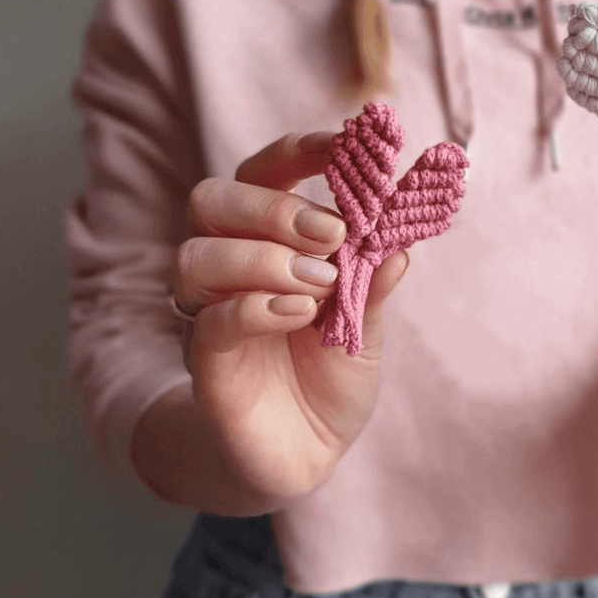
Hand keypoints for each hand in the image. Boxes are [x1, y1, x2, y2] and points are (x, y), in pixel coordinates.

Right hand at [171, 131, 408, 494]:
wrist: (305, 452)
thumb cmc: (330, 376)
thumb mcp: (364, 325)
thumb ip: (372, 281)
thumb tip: (401, 240)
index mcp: (270, 243)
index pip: (265, 173)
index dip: (299, 150)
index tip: (347, 145)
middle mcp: (230, 269)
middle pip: (211, 201)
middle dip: (273, 208)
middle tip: (333, 233)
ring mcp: (210, 314)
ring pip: (196, 256)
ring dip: (266, 259)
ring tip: (320, 285)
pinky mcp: (207, 362)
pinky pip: (211, 320)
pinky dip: (258, 307)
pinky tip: (300, 314)